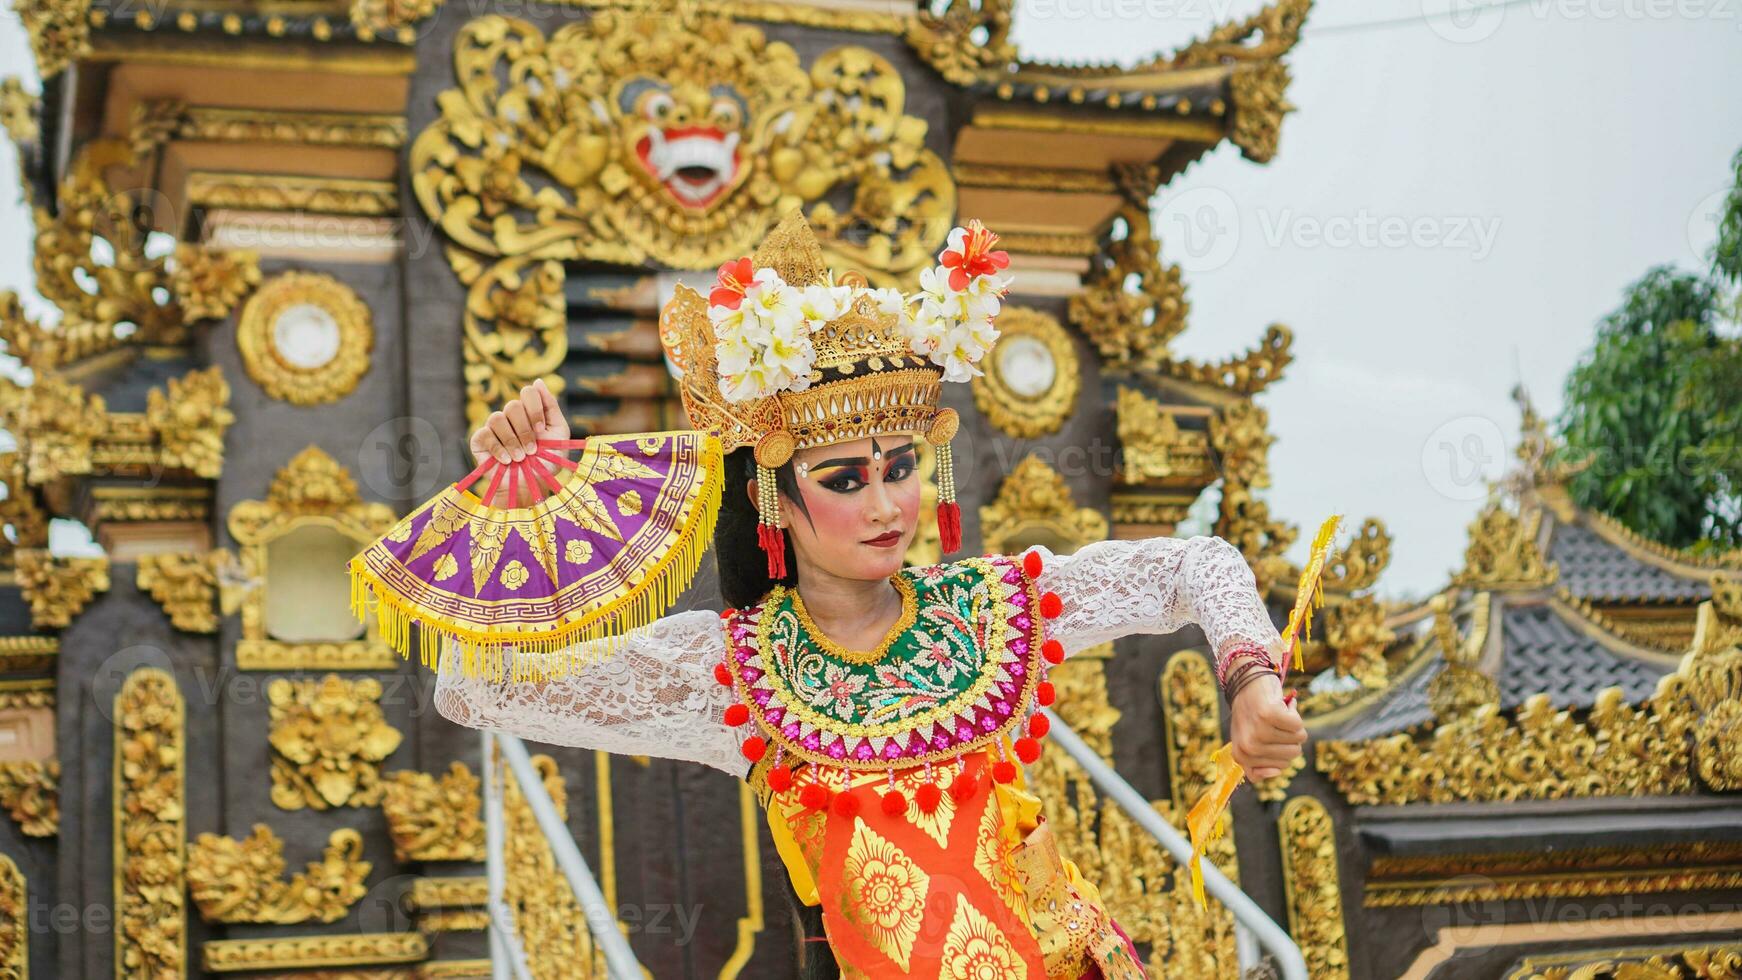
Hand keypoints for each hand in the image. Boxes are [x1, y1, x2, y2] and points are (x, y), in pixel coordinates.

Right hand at [468, 379, 568, 506]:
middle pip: (512, 406)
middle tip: (532, 450)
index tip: (542, 431)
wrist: (530, 486)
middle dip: (525, 430)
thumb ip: (550, 406)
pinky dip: (498, 449)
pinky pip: (485, 434)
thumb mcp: (558, 433)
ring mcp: (494, 427)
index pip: (528, 392)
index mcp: (529, 411)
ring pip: (497, 418)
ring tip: (520, 458)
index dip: (535, 410)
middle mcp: (510, 416)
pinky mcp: (480, 440)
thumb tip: (538, 381)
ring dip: (512, 441)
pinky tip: (506, 461)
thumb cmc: (547, 461)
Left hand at [1229, 671, 1306, 779]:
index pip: (1279, 769)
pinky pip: (1298, 724)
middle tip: (1272, 723)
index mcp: (1242, 757)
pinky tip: (1280, 705)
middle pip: (1292, 755)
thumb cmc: (1251, 716)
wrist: (1245, 682)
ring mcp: (1259, 731)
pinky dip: (1294, 712)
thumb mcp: (1249, 744)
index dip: (1280, 752)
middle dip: (1288, 737)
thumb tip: (1275, 772)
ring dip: (1292, 724)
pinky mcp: (1270, 714)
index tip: (1268, 738)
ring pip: (1298, 739)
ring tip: (1275, 714)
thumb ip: (1259, 766)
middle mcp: (1248, 747)